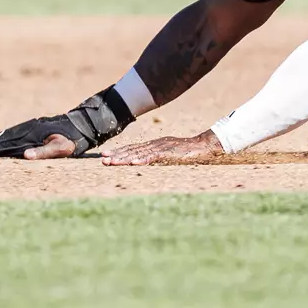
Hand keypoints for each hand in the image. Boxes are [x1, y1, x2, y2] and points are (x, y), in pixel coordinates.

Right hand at [0, 94, 126, 158]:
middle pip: (7, 137)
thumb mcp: (62, 149)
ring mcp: (35, 126)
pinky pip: (19, 130)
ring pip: (12, 133)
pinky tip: (6, 137)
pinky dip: (8, 134)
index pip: (9, 144)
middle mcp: (31, 129)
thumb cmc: (76, 139)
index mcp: (33, 135)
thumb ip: (44, 152)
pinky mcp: (39, 125)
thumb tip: (25, 156)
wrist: (86, 122)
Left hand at [102, 131, 225, 165]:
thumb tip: (144, 163)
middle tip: (102, 158)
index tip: (105, 155)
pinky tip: (133, 162)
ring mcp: (163, 147)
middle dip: (117, 154)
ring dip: (125, 157)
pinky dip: (143, 159)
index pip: (134, 148)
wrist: (205, 146)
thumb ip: (158, 157)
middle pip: (133, 149)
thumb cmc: (189, 153)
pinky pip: (154, 156)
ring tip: (112, 162)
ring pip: (140, 152)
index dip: (119, 151)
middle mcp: (156, 144)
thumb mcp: (170, 155)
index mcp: (155, 145)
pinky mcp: (170, 152)